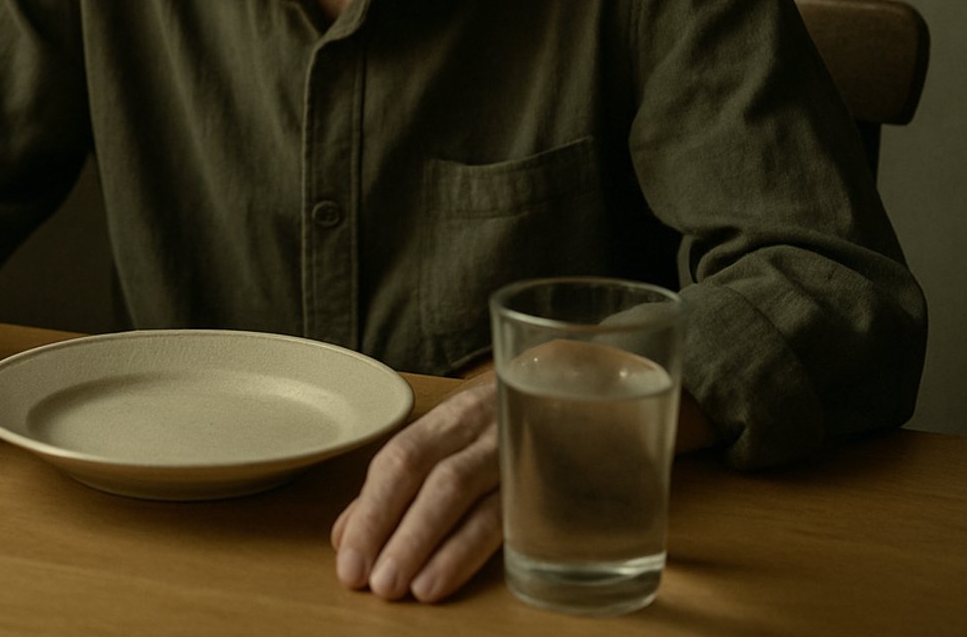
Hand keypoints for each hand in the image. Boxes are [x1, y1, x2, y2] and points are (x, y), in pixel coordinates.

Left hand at [330, 367, 717, 602]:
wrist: (623, 381)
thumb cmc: (534, 418)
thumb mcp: (472, 441)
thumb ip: (411, 484)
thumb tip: (349, 531)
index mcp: (460, 412)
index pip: (401, 454)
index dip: (368, 505)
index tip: (343, 553)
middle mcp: (487, 420)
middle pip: (422, 468)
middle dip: (386, 524)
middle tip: (363, 577)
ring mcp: (523, 442)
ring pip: (459, 488)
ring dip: (420, 541)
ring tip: (396, 586)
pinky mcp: (557, 472)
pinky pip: (508, 512)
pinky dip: (467, 549)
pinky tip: (442, 579)